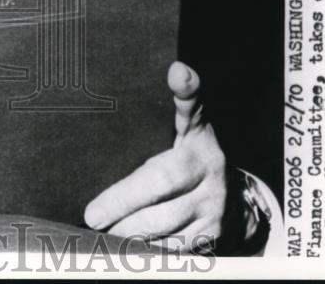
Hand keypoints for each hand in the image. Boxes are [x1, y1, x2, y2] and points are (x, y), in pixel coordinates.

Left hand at [83, 61, 226, 250]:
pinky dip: (147, 254)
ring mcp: (212, 223)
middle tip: (90, 223)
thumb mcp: (194, 120)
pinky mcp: (209, 245)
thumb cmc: (198, 147)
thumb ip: (186, 96)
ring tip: (100, 238)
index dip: (124, 197)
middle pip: (158, 217)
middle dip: (121, 222)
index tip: (93, 211)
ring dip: (130, 242)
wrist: (234, 188)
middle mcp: (210, 193)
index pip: (160, 180)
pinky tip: (122, 251)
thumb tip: (179, 68)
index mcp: (201, 158)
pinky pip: (173, 255)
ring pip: (164, 241)